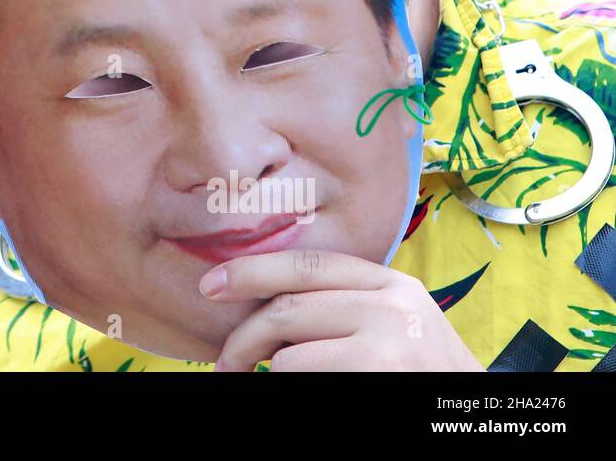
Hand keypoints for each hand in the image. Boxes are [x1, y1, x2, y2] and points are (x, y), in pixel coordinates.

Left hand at [200, 248, 484, 371]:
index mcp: (391, 284)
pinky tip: (297, 390)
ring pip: (288, 352)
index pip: (306, 264)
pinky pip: (300, 376)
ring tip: (263, 381)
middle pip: (287, 307)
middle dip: (242, 335)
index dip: (252, 271)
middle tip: (223, 362)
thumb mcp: (396, 325)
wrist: (476, 423)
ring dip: (266, 371)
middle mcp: (390, 304)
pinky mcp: (380, 371)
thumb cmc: (424, 377)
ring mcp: (388, 341)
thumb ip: (344, 305)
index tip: (210, 285)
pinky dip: (286, 386)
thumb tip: (264, 302)